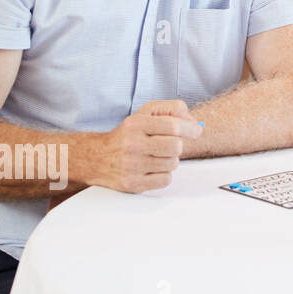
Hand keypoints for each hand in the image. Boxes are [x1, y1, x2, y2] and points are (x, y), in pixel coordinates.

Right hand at [89, 100, 203, 192]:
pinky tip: (152, 169)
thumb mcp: (146, 113)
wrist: (97, 158)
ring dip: (170, 160)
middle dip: (178, 145)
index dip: (190, 128)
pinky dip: (164, 174)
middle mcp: (132, 145)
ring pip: (173, 164)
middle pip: (176, 147)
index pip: (173, 126)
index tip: (195, 131)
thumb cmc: (129, 134)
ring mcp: (131, 166)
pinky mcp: (133, 184)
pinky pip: (166, 180)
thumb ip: (173, 109)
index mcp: (135, 124)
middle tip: (170, 145)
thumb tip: (194, 123)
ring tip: (156, 156)